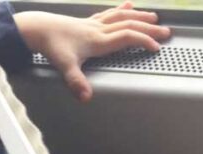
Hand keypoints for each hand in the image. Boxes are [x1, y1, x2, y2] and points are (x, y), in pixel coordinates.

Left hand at [14, 2, 171, 101]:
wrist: (36, 28)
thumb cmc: (51, 45)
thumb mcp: (65, 66)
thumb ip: (76, 81)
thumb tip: (85, 96)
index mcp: (98, 41)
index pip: (126, 37)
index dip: (143, 41)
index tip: (156, 48)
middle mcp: (99, 29)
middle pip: (129, 25)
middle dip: (149, 29)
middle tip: (166, 32)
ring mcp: (94, 23)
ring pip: (122, 16)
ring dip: (139, 16)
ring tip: (153, 17)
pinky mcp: (87, 21)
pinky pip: (109, 13)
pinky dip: (121, 9)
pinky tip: (127, 5)